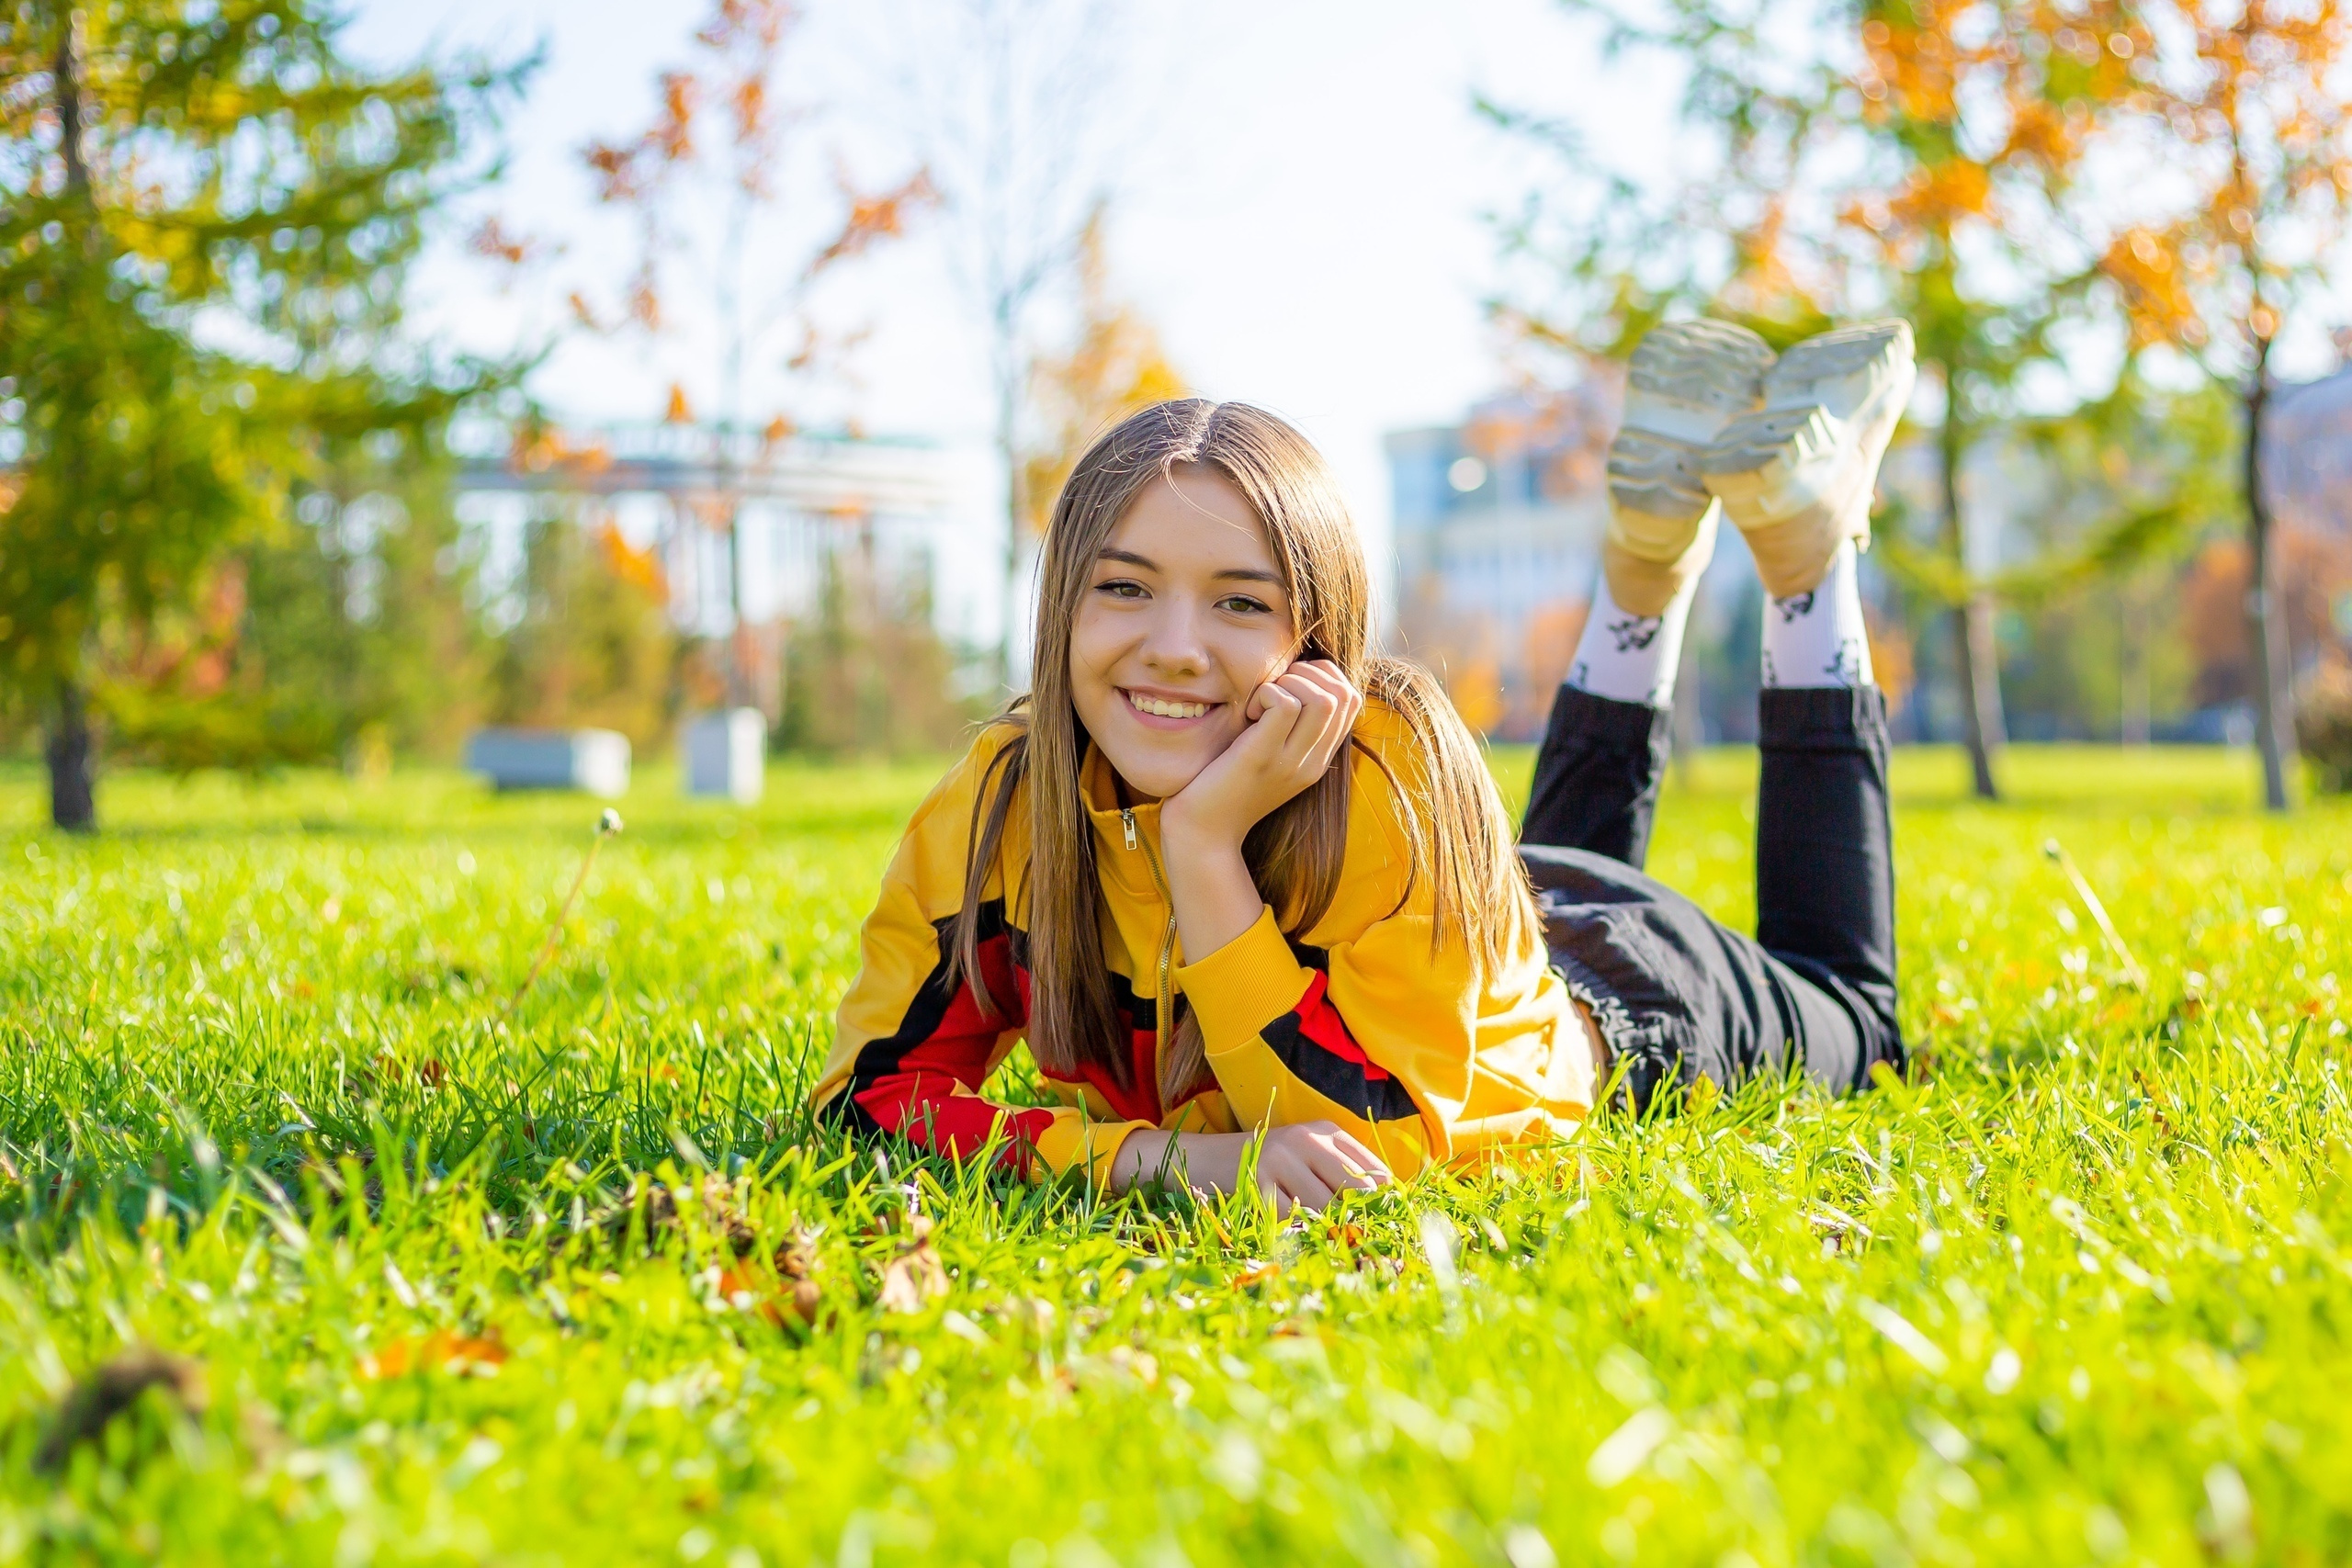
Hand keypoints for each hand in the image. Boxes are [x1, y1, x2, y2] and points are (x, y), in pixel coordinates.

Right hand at [1112, 1122, 1390, 1214]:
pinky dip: (1294, 1230)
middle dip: (1361, 1218)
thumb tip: (1385, 1209)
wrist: (1200, 1158)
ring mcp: (1281, 1158)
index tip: (1388, 1227)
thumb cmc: (1262, 1166)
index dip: (1385, 1202)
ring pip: (1325, 1208)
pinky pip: (1292, 1218)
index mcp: (1324, 1129)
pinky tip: (1285, 1227)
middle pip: (1356, 1188)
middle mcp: (1306, 1138)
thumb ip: (1340, 1175)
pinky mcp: (1258, 1181)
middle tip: (1364, 1244)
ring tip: (1318, 1234)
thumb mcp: (1303, 1158)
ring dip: (1325, 1228)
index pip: (1373, 1169)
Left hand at [1160, 660, 1363, 854]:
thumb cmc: (1226, 787)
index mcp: (1317, 760)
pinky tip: (1248, 714)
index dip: (1324, 676)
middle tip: (1273, 690)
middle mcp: (1312, 762)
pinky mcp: (1261, 757)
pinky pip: (1285, 706)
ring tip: (1260, 704)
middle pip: (1344, 695)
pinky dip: (1266, 693)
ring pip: (1323, 699)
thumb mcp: (1269, 757)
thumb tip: (1290, 682)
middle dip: (1309, 674)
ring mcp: (1290, 762)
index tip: (1287, 687)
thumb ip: (1288, 730)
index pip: (1351, 700)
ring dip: (1289, 683)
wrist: (1204, 834)